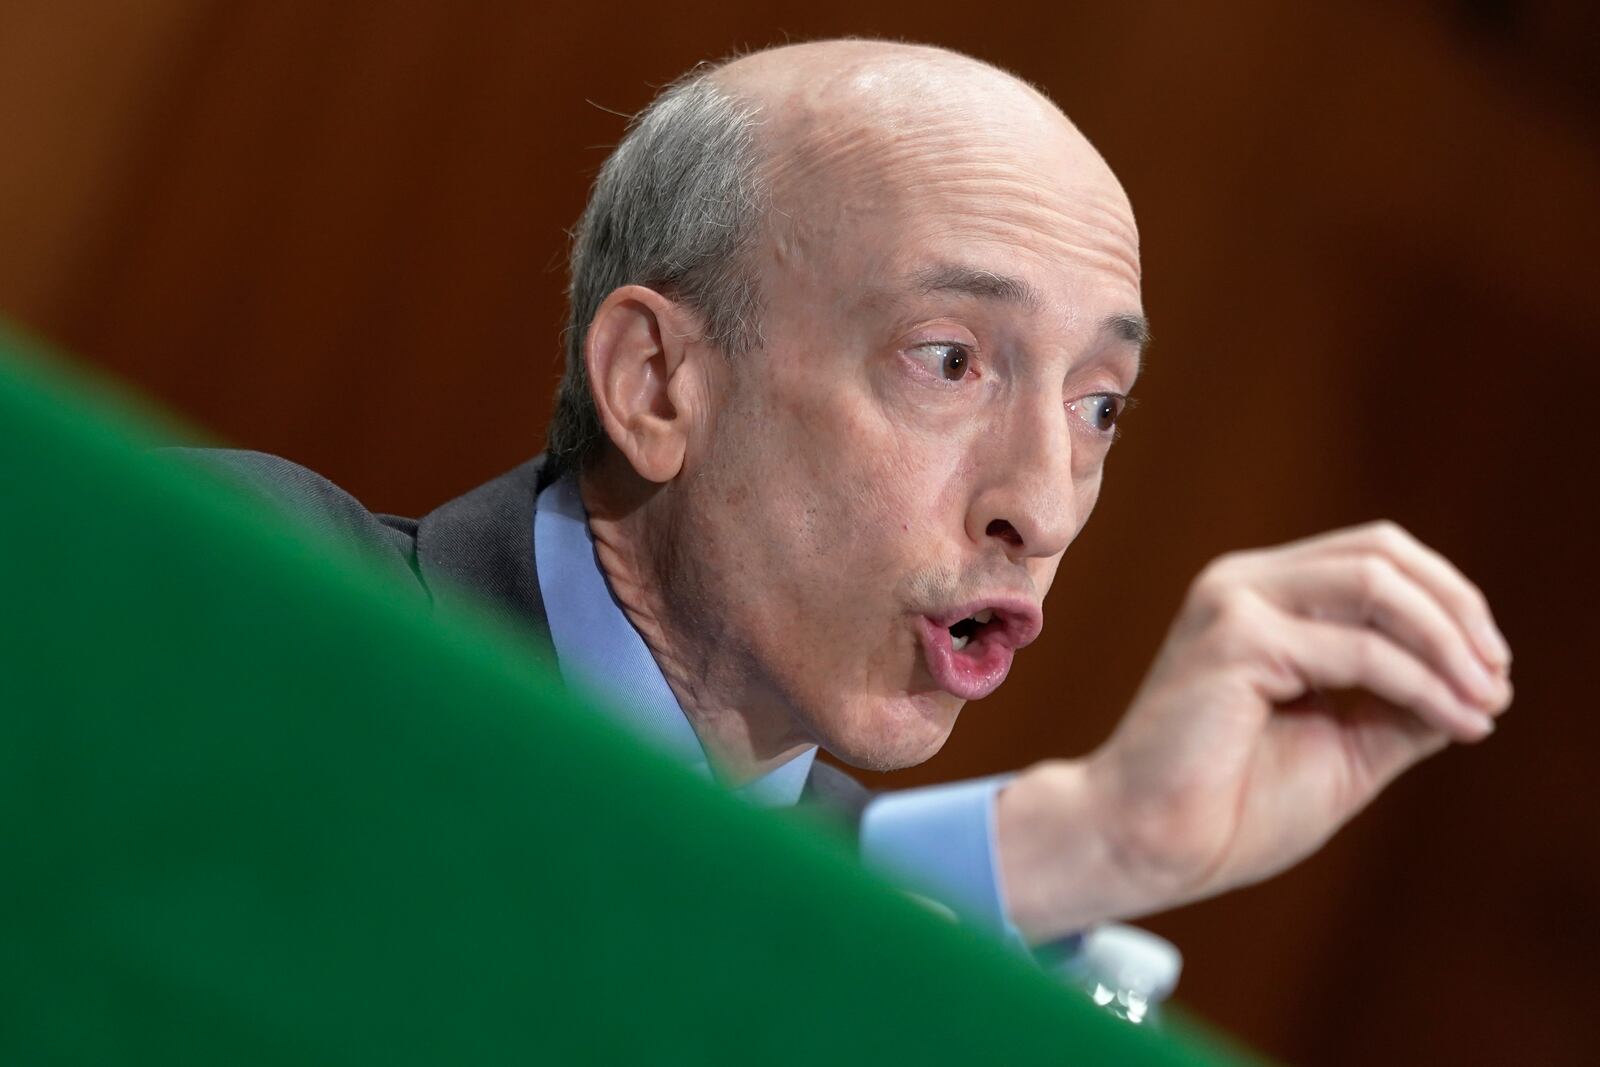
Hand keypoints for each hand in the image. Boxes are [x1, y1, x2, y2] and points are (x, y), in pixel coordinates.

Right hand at [997, 521, 1512, 941]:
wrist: (1148, 843)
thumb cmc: (1229, 803)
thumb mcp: (1343, 744)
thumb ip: (1401, 706)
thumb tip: (1483, 681)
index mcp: (1259, 596)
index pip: (1374, 557)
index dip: (1448, 601)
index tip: (1492, 674)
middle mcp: (1243, 582)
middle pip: (1382, 552)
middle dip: (1459, 612)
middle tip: (1497, 681)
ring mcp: (1234, 602)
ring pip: (1377, 584)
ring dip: (1449, 644)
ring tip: (1485, 702)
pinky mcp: (1235, 638)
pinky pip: (1358, 649)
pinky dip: (1421, 684)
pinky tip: (1453, 721)